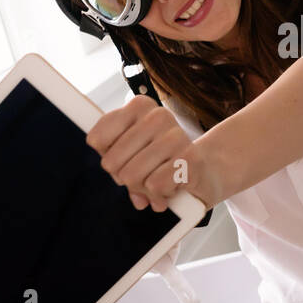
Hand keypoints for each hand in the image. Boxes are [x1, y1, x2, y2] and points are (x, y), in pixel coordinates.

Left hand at [86, 94, 220, 210]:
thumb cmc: (161, 160)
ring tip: (157, 184)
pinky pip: (155, 186)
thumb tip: (121, 180)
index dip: (106, 157)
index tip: (122, 158)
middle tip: (141, 176)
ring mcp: (176, 136)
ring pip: (132, 175)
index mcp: (140, 106)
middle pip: (111, 162)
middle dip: (123, 177)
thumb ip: (114, 159)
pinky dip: (159, 195)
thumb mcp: (131, 152)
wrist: (205, 170)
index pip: (96, 139)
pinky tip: (170, 188)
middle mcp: (158, 116)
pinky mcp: (190, 159)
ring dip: (142, 189)